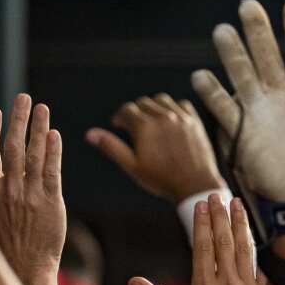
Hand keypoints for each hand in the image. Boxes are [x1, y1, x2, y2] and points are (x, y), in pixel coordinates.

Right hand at [0, 94, 65, 280]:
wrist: (24, 272)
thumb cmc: (2, 250)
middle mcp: (9, 191)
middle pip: (13, 147)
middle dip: (18, 120)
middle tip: (23, 98)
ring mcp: (31, 196)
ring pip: (35, 155)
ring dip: (38, 128)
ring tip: (42, 108)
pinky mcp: (52, 203)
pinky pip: (53, 172)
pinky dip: (54, 152)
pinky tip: (55, 135)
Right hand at [87, 93, 226, 201]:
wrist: (194, 185)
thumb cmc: (162, 179)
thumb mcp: (132, 166)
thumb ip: (111, 146)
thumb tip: (91, 134)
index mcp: (145, 127)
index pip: (126, 110)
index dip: (120, 117)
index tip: (119, 124)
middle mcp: (163, 117)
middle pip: (143, 103)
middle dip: (135, 112)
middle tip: (134, 125)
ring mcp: (180, 117)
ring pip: (161, 99)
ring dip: (153, 106)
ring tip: (151, 120)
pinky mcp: (194, 121)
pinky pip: (181, 104)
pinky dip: (173, 107)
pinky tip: (170, 119)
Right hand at [129, 195, 262, 284]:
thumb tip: (134, 281)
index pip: (203, 248)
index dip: (202, 223)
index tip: (200, 204)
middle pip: (224, 242)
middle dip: (220, 215)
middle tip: (216, 195)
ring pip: (244, 249)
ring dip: (240, 224)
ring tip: (237, 204)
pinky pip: (259, 266)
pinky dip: (255, 247)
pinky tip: (253, 233)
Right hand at [192, 0, 284, 200]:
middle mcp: (281, 93)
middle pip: (267, 55)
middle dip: (258, 32)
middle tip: (248, 6)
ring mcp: (259, 109)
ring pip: (243, 75)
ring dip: (232, 55)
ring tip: (222, 32)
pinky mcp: (243, 131)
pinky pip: (225, 109)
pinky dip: (213, 94)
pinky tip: (201, 77)